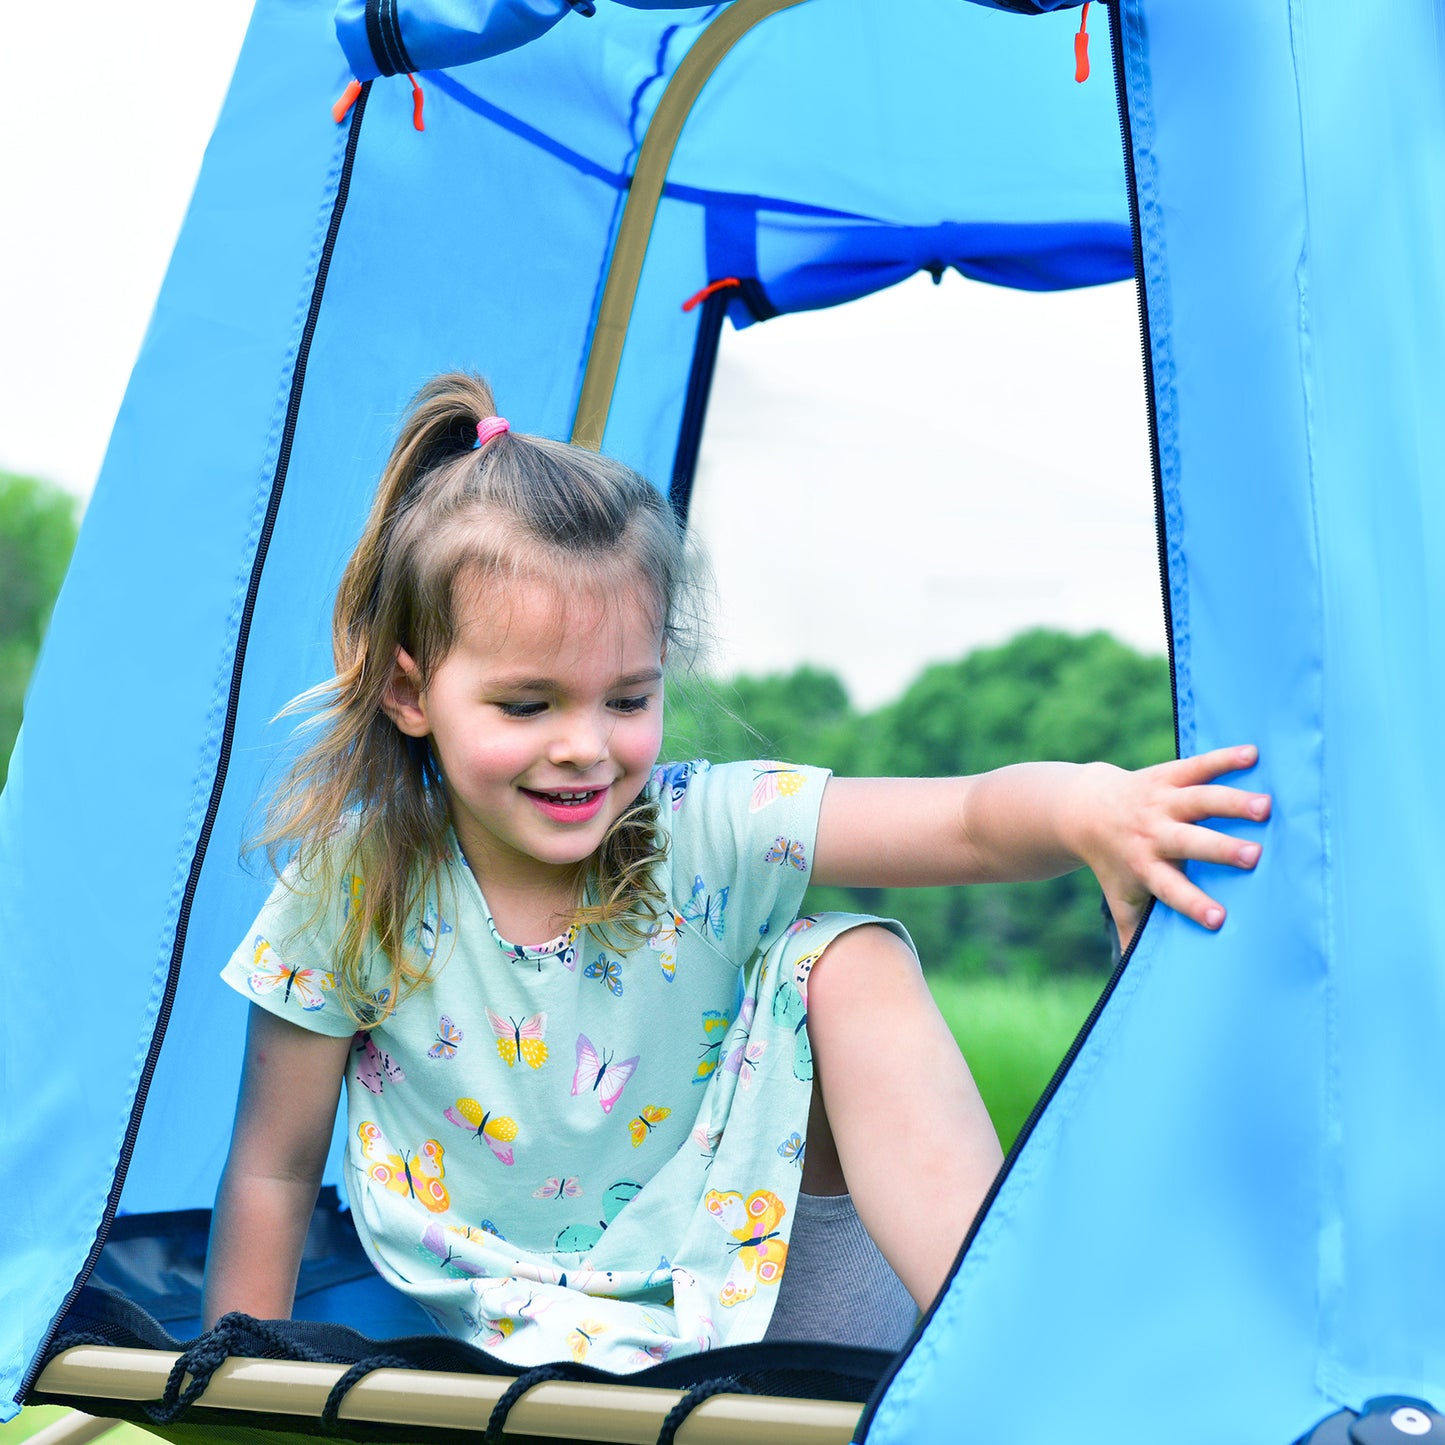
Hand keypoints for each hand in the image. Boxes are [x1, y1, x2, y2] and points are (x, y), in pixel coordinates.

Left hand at [1068, 744, 1269, 950]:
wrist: (1085, 809)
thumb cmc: (1113, 861)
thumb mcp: (1120, 898)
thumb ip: (1133, 934)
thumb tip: (1136, 982)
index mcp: (1145, 867)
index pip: (1170, 890)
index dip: (1193, 904)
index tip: (1221, 920)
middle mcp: (1152, 833)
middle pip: (1189, 842)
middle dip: (1219, 849)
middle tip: (1253, 857)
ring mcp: (1160, 802)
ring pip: (1198, 800)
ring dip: (1231, 802)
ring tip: (1266, 806)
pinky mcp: (1166, 775)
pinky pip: (1196, 765)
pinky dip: (1223, 758)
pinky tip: (1253, 754)